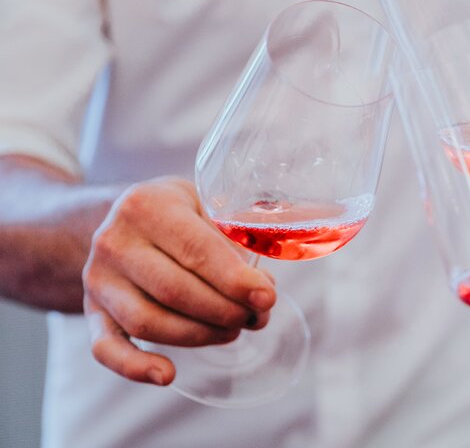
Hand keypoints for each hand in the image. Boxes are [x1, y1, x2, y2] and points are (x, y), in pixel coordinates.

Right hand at [82, 177, 275, 385]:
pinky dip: (134, 367)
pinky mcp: (92, 311)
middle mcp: (114, 241)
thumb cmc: (178, 213)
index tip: (266, 298)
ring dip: (199, 336)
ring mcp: (98, 279)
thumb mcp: (204, 204)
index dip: (234, 280)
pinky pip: (105, 348)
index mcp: (146, 205)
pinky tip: (167, 375)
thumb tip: (263, 289)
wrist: (121, 219)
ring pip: (148, 322)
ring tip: (232, 331)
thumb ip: (234, 240)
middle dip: (224, 311)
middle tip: (254, 317)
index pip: (196, 250)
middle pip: (174, 290)